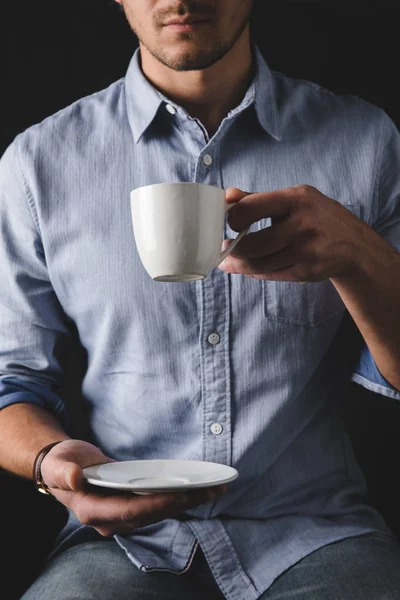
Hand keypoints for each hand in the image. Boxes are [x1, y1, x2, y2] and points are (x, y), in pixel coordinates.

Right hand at [40, 440, 226, 536]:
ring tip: (213, 491)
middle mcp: (109, 519)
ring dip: (185, 503)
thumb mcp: (58, 464)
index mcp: (92, 510)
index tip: (180, 494)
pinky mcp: (130, 507)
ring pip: (158, 513)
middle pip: (151, 515)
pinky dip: (177, 499)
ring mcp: (121, 516)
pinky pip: (157, 506)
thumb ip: (64, 472)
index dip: (156, 504)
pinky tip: (197, 491)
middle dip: (181, 504)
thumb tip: (75, 477)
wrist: (62, 467)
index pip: (130, 511)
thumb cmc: (60, 463)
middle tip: (210, 491)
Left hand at [220, 185, 367, 281]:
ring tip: (230, 261)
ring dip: (238, 265)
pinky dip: (255, 272)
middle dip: (233, 249)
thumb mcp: (294, 199)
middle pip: (252, 244)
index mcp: (296, 199)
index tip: (231, 222)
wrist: (355, 246)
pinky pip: (271, 274)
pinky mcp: (307, 271)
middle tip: (225, 247)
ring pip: (259, 264)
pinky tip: (248, 267)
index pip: (250, 208)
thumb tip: (227, 196)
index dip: (233, 218)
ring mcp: (306, 250)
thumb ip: (258, 198)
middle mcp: (302, 224)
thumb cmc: (316, 217)